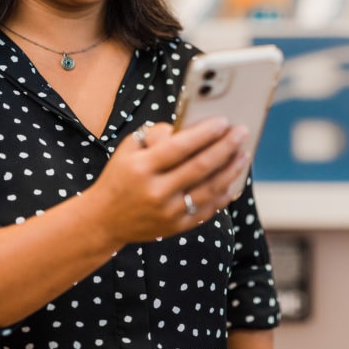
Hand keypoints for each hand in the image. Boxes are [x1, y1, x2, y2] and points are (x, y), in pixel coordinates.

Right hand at [87, 117, 249, 245]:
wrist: (103, 219)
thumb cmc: (120, 176)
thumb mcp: (128, 148)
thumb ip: (157, 134)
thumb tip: (192, 127)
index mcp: (142, 167)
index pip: (180, 147)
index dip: (205, 133)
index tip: (224, 121)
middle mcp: (156, 191)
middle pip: (200, 167)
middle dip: (225, 147)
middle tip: (242, 132)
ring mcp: (168, 212)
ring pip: (209, 189)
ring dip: (231, 170)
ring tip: (244, 154)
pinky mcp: (176, 227)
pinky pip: (207, 209)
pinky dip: (224, 194)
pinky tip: (234, 179)